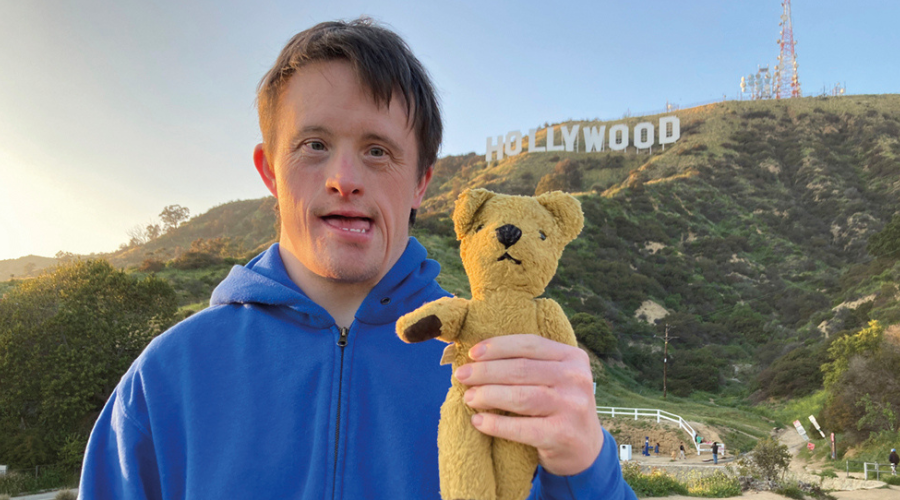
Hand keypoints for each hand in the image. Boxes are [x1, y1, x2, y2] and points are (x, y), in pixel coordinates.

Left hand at [453, 334, 602, 475]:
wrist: (585, 449)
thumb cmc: (558, 407)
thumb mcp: (556, 378)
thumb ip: (531, 364)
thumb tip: (479, 356)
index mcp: (573, 357)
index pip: (529, 344)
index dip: (498, 346)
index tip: (473, 353)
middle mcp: (576, 378)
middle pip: (521, 369)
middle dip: (486, 371)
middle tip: (461, 376)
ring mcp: (572, 407)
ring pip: (521, 396)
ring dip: (488, 395)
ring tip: (469, 397)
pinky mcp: (563, 434)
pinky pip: (522, 428)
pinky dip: (496, 424)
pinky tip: (478, 422)